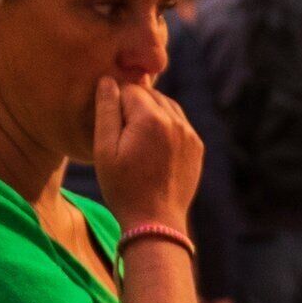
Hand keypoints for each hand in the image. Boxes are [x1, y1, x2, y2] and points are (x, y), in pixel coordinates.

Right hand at [89, 78, 201, 229]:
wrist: (155, 222)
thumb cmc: (123, 188)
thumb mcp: (105, 149)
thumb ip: (106, 111)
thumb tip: (107, 80)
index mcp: (152, 118)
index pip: (129, 89)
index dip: (115, 103)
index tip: (110, 125)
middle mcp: (176, 121)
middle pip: (150, 94)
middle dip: (134, 105)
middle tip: (122, 134)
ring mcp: (190, 134)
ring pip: (166, 106)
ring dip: (150, 114)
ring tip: (135, 138)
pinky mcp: (197, 147)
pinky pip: (179, 123)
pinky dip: (165, 126)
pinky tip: (151, 146)